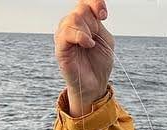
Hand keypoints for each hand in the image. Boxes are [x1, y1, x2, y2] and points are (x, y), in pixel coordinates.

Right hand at [55, 0, 115, 116]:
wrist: (95, 84)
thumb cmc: (99, 63)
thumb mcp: (106, 41)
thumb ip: (99, 26)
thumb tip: (92, 16)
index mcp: (84, 23)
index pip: (85, 3)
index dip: (95, 3)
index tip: (104, 15)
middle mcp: (71, 26)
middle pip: (80, 10)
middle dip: (93, 22)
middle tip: (95, 38)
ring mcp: (64, 36)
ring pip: (72, 19)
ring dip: (86, 30)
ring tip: (90, 44)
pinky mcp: (60, 48)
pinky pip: (65, 34)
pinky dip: (80, 36)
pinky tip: (87, 44)